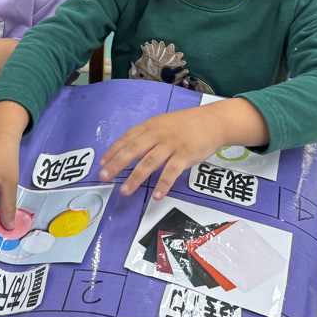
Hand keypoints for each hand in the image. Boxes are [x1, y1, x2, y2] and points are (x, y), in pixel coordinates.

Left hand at [98, 99, 268, 199]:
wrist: (213, 121)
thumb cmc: (188, 124)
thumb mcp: (164, 123)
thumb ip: (149, 135)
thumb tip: (131, 149)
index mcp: (151, 126)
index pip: (127, 138)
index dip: (113, 151)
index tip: (102, 163)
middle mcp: (158, 134)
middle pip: (133, 150)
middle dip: (117, 164)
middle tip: (104, 176)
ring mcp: (171, 145)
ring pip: (149, 162)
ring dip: (136, 178)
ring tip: (125, 190)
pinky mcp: (185, 155)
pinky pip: (171, 172)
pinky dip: (163, 184)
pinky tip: (156, 195)